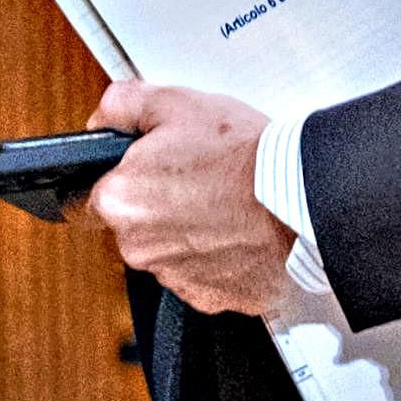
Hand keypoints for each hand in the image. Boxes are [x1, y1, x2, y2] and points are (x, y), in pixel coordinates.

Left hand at [81, 82, 296, 317]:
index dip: (125, 177)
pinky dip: (217, 257)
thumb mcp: (175, 103)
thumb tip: (102, 118)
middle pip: (135, 225)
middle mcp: (140, 248)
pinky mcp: (213, 298)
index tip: (150, 170)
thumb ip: (122, 106)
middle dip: (158, 204)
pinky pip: (204, 275)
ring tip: (224, 202)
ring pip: (169, 251)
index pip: (97, 195)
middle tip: (197, 178)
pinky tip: (237, 230)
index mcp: (121, 201)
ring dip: (188, 232)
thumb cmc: (244, 155)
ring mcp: (176, 278)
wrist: (303, 199)